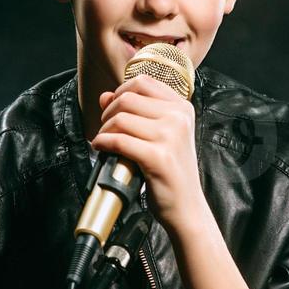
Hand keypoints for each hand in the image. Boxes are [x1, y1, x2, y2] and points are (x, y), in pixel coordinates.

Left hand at [90, 73, 203, 234]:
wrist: (187, 207)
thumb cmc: (171, 172)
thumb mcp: (161, 136)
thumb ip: (135, 112)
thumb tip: (104, 96)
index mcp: (182, 108)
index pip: (142, 82)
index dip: (120, 92)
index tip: (113, 110)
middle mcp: (179, 118)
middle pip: (127, 98)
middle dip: (108, 113)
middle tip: (106, 129)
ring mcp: (170, 136)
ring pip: (120, 118)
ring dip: (104, 130)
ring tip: (104, 141)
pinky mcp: (158, 157)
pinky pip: (118, 140)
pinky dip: (103, 143)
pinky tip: (101, 149)